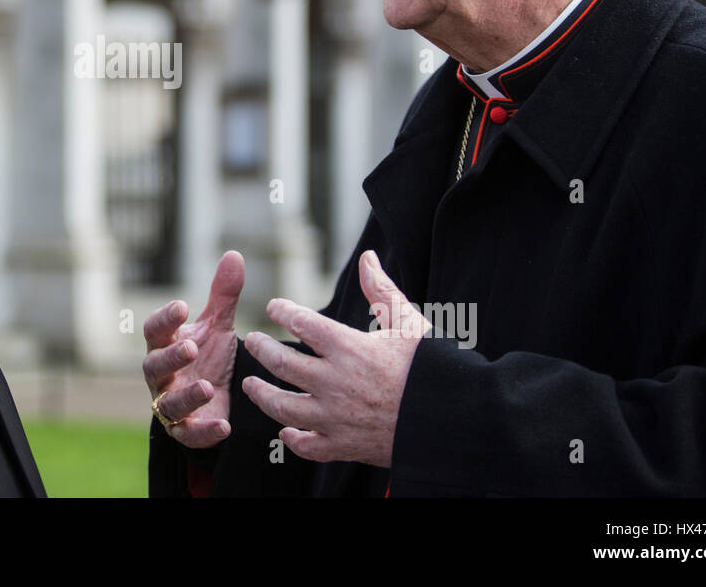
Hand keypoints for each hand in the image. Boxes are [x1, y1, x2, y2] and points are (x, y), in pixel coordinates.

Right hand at [141, 251, 244, 447]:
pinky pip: (188, 433)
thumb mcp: (217, 325)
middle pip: (154, 366)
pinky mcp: (185, 429)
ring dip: (186, 396)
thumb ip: (223, 295)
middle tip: (191, 347)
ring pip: (168, 402)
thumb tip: (234, 254)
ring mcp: (170, 403)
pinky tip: (224, 426)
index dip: (165, 318)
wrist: (217, 396)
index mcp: (165, 344)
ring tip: (208, 386)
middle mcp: (162, 374)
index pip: (155, 329)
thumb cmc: (208, 355)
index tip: (183, 307)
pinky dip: (203, 431)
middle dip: (171, 357)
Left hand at [241, 250, 429, 466]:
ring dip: (262, 394)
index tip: (275, 307)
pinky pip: (308, 446)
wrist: (454, 419)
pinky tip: (285, 431)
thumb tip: (368, 258)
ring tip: (251, 384)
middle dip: (262, 349)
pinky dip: (293, 439)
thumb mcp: (409, 323)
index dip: (283, 310)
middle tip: (254, 342)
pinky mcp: (345, 446)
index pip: (301, 322)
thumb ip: (382, 291)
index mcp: (350, 348)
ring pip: (284, 407)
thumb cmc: (434, 367)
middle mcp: (336, 382)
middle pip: (282, 363)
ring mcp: (337, 418)